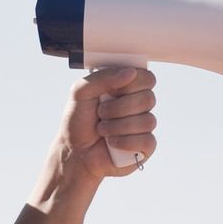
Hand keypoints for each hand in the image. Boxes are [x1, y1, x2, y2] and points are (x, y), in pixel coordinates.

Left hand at [57, 67, 156, 181]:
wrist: (74, 151)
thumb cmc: (78, 120)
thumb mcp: (81, 91)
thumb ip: (103, 77)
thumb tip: (131, 72)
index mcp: (126, 88)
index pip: (146, 78)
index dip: (132, 83)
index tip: (113, 91)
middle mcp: (137, 105)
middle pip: (148, 98)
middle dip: (119, 108)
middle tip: (101, 112)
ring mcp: (142, 126)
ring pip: (147, 121)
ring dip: (117, 126)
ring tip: (102, 129)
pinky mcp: (145, 147)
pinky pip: (147, 140)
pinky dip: (124, 142)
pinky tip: (112, 142)